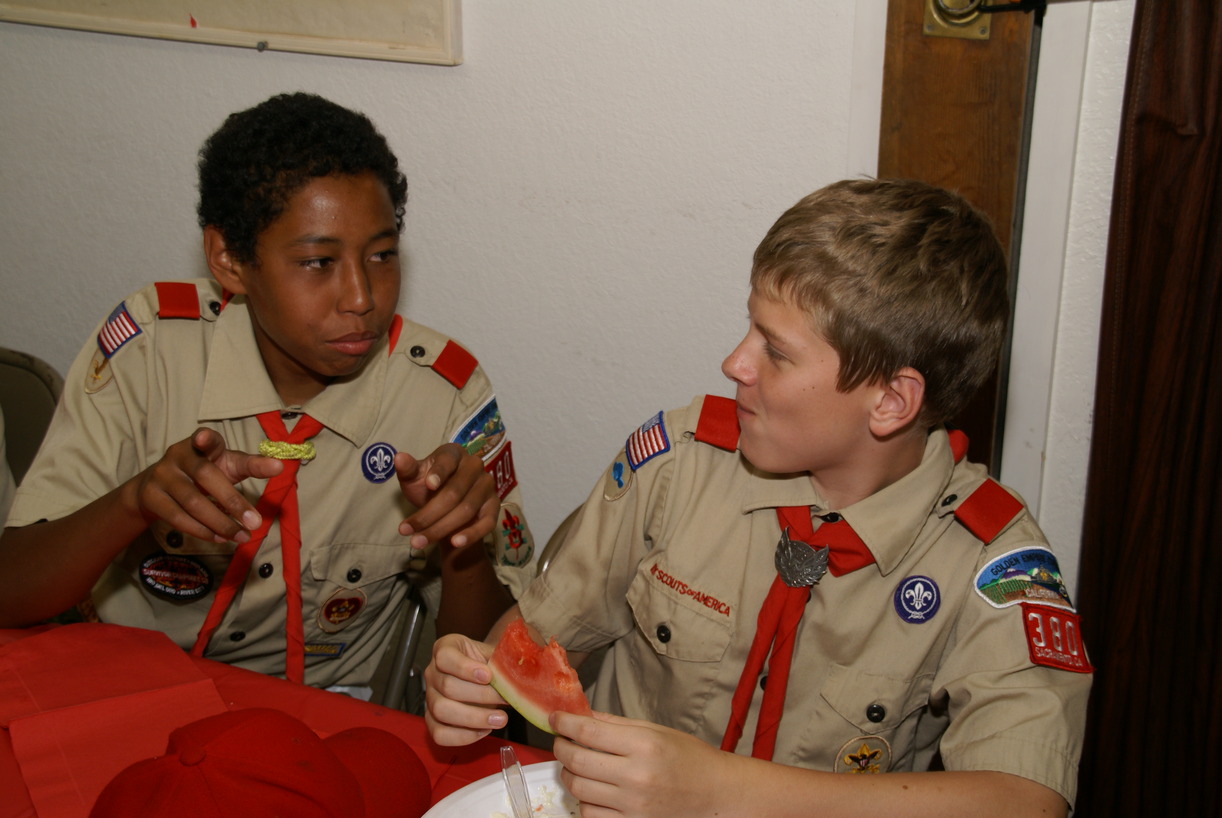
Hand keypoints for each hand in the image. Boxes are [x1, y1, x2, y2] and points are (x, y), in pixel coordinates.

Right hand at [131, 428, 282, 543]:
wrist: (156, 489)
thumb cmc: (203, 474)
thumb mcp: (226, 466)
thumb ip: (250, 466)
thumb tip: (279, 467)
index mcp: (200, 444)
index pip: (207, 440)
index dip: (206, 439)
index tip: (204, 438)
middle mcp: (178, 455)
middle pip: (205, 476)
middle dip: (233, 501)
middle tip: (255, 522)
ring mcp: (161, 476)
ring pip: (192, 502)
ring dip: (220, 523)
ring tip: (242, 536)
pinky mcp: (151, 497)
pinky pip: (178, 517)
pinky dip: (202, 530)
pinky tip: (220, 538)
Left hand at [396, 443, 498, 548]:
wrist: (446, 509)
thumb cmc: (427, 488)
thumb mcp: (414, 478)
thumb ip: (407, 469)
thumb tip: (398, 458)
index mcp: (454, 453)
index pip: (447, 461)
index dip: (439, 473)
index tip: (428, 485)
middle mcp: (474, 465)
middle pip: (454, 492)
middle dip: (428, 515)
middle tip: (406, 531)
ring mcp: (487, 486)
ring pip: (466, 510)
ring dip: (440, 529)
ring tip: (418, 542)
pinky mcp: (494, 506)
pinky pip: (487, 522)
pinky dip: (471, 534)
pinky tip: (455, 543)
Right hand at [422, 633, 509, 744]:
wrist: (486, 677)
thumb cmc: (489, 664)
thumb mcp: (496, 654)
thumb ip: (504, 658)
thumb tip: (520, 668)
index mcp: (445, 649)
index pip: (445, 657)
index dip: (464, 667)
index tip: (488, 676)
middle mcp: (433, 672)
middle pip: (447, 686)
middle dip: (480, 695)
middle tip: (504, 699)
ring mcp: (429, 697)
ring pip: (441, 710)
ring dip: (474, 718)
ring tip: (499, 719)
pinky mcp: (432, 720)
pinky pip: (439, 734)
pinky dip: (463, 735)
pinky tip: (484, 729)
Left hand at [551, 711, 737, 817]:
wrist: (715, 793)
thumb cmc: (689, 758)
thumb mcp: (656, 730)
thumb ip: (616, 724)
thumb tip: (582, 714)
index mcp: (644, 745)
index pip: (589, 731)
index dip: (564, 723)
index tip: (555, 718)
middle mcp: (637, 776)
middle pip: (577, 760)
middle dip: (561, 747)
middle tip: (561, 740)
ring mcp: (633, 805)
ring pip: (579, 789)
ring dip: (568, 773)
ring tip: (575, 764)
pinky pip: (590, 814)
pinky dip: (584, 800)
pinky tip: (592, 788)